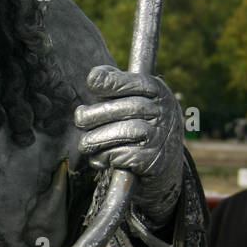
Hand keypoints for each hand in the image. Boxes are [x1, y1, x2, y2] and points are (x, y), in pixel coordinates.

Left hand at [74, 65, 183, 223]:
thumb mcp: (140, 103)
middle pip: (124, 108)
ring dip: (95, 139)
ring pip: (121, 132)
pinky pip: (121, 155)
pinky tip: (100, 159)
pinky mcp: (153, 160)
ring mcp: (161, 137)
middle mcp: (165, 113)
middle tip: (80, 119)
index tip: (92, 82)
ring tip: (86, 143)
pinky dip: (104, 157)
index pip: (136, 81)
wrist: (165, 170)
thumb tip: (95, 76)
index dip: (111, 80)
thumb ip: (119, 88)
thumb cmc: (143, 129)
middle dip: (94, 114)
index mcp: (160, 93)